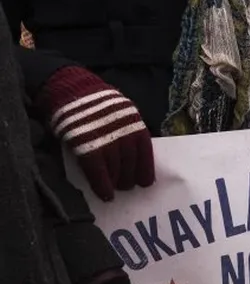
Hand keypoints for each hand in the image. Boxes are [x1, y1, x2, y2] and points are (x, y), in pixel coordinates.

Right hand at [37, 67, 153, 200]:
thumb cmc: (97, 103)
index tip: (145, 183)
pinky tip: (105, 195)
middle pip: (131, 164)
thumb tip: (134, 154)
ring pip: (116, 170)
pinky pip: (98, 172)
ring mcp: (106, 140)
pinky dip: (101, 185)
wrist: (70, 88)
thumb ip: (129, 130)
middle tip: (125, 187)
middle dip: (128, 179)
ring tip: (113, 189)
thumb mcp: (121, 112)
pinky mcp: (86, 146)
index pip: (145, 153)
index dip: (145, 170)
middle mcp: (124, 134)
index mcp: (135, 124)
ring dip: (115, 183)